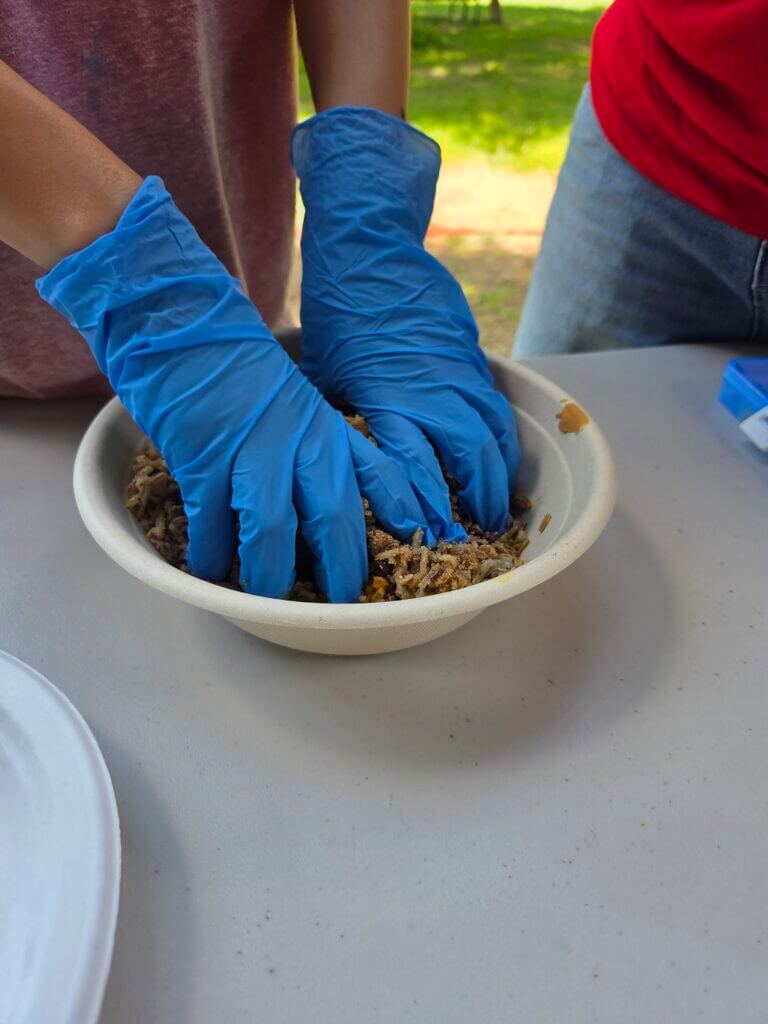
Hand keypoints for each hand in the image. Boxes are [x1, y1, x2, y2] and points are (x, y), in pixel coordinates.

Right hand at [37, 176, 427, 600]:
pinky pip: (212, 524)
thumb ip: (314, 442)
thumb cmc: (238, 363)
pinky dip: (211, 554)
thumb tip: (322, 498)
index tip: (429, 539)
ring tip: (267, 593)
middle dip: (342, 567)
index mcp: (326, 426)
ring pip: (273, 531)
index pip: (381, 473)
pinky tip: (209, 567)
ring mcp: (251, 451)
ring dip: (270, 573)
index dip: (405, 510)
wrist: (182, 322)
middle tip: (342, 598)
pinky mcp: (204, 460)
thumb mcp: (295, 399)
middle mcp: (299, 443)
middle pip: (334, 517)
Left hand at [292, 107, 520, 538]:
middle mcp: (433, 389)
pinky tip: (502, 459)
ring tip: (499, 509)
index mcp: (390, 397)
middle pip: (471, 457)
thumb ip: (337, 422)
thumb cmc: (338, 309)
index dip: (428, 508)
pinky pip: (498, 405)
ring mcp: (460, 370)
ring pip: (494, 432)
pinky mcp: (473, 355)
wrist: (369, 244)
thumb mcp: (321, 373)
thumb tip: (335, 466)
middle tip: (479, 534)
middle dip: (480, 500)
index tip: (430, 538)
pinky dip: (504, 438)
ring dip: (500, 475)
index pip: (417, 468)